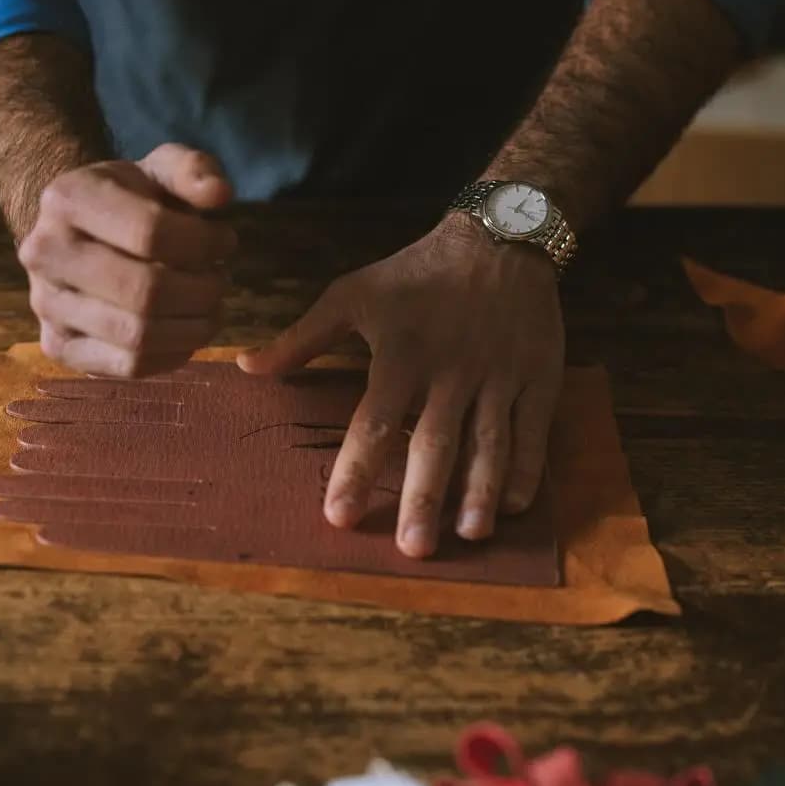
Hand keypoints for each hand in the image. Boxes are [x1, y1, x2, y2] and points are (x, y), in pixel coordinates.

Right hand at [17, 143, 238, 376]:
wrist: (77, 232)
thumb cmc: (130, 199)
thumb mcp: (160, 169)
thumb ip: (194, 170)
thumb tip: (220, 195)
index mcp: (66, 199)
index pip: (151, 232)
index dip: (204, 243)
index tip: (225, 242)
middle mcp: (44, 254)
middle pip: (145, 292)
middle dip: (202, 291)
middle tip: (221, 281)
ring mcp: (46, 306)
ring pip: (139, 336)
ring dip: (194, 327)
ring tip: (210, 307)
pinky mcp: (60, 348)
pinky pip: (130, 366)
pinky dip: (174, 354)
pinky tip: (187, 330)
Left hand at [239, 218, 564, 557]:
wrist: (501, 237)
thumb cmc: (416, 273)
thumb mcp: (353, 294)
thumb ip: (302, 338)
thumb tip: (246, 367)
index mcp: (401, 353)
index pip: (374, 421)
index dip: (355, 469)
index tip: (338, 515)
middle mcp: (451, 369)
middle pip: (435, 441)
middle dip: (423, 497)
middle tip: (412, 548)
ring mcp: (499, 375)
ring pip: (489, 441)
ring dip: (479, 491)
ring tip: (470, 535)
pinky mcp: (538, 376)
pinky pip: (533, 428)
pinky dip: (526, 467)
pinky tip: (513, 504)